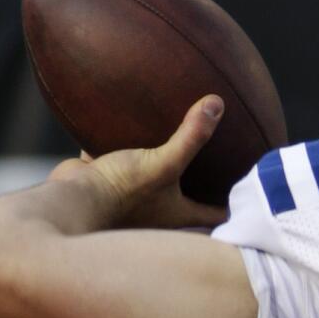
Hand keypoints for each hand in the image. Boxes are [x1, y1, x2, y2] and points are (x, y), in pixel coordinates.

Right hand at [48, 95, 227, 230]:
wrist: (65, 204)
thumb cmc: (119, 193)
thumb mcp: (163, 163)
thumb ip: (191, 136)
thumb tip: (217, 103)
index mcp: (177, 214)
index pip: (216, 214)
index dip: (235, 207)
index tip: (253, 198)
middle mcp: (155, 211)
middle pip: (188, 197)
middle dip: (204, 185)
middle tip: (224, 164)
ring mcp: (128, 197)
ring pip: (152, 174)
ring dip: (163, 159)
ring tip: (179, 137)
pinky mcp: (103, 181)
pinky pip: (118, 156)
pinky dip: (123, 141)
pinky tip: (128, 119)